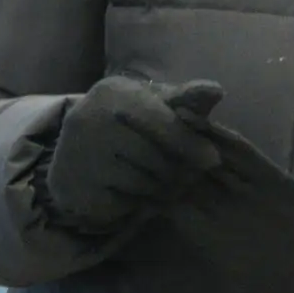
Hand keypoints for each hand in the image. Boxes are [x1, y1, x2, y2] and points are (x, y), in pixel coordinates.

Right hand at [46, 77, 225, 234]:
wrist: (76, 148)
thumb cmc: (131, 120)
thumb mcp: (157, 101)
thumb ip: (187, 99)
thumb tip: (217, 90)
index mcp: (115, 93)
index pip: (162, 124)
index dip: (191, 144)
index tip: (213, 159)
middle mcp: (91, 121)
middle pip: (153, 157)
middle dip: (180, 171)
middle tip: (193, 177)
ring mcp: (79, 155)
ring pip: (140, 182)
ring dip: (164, 188)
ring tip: (175, 186)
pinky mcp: (75, 186)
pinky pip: (123, 201)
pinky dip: (142, 201)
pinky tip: (150, 196)